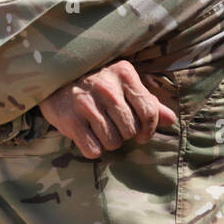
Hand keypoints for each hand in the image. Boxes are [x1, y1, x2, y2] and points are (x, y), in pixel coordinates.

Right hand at [39, 60, 176, 159]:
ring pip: (112, 142)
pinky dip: (92, 149)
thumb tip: (171, 120)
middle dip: (125, 135)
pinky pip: (92, 149)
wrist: (53, 80)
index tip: (142, 135)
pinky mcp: (69, 119)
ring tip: (99, 131)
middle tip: (113, 128)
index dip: (149, 129)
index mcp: (123, 74)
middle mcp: (106, 87)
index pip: (149, 110)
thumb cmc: (94, 85)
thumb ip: (147, 101)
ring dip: (108, 142)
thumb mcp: (121, 85)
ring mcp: (86, 103)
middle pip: (130, 130)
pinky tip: (87, 136)